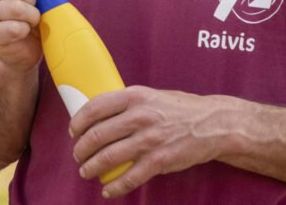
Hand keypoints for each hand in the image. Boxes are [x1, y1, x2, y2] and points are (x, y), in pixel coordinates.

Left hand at [70, 86, 234, 197]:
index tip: (73, 131)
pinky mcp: (160, 160)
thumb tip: (98, 116)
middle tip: (78, 155)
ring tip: (87, 172)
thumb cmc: (179, 108)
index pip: (95, 107)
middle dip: (81, 149)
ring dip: (92, 168)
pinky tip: (108, 190)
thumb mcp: (151, 96)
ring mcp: (150, 140)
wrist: (212, 124)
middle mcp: (140, 116)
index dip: (78, 121)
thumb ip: (127, 104)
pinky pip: (130, 178)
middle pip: (98, 135)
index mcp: (135, 96)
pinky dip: (115, 187)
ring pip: (109, 158)